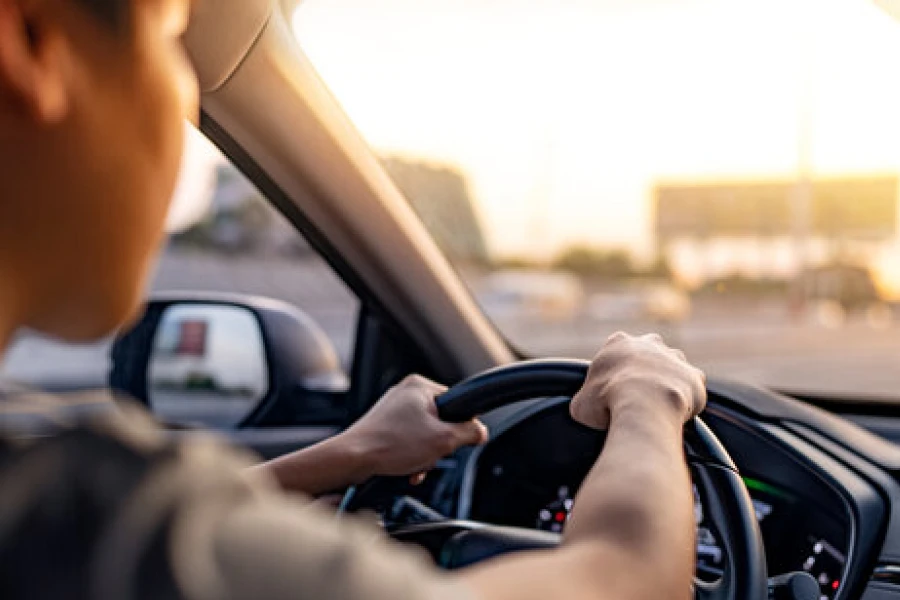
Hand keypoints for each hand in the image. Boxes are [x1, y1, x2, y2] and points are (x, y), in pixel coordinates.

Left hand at [341, 375, 488, 480]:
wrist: (353, 460)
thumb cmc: (390, 445)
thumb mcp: (443, 440)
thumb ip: (469, 433)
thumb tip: (481, 432)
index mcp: (420, 386)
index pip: (456, 403)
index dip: (460, 426)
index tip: (455, 440)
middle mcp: (405, 393)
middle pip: (441, 422)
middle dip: (438, 445)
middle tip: (430, 454)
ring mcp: (392, 410)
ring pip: (424, 435)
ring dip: (425, 455)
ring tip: (414, 464)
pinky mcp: (383, 427)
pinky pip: (408, 442)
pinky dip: (411, 457)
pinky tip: (406, 469)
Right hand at [570, 332, 705, 429]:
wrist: (644, 406)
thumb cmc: (608, 402)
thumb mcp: (580, 405)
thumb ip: (585, 401)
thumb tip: (586, 410)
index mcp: (618, 343)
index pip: (616, 352)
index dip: (614, 373)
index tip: (612, 393)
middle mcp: (649, 343)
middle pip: (649, 353)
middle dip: (645, 371)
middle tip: (637, 397)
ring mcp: (675, 358)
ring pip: (673, 369)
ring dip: (668, 384)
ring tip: (658, 409)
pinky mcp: (695, 376)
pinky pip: (692, 390)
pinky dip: (687, 402)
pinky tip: (677, 417)